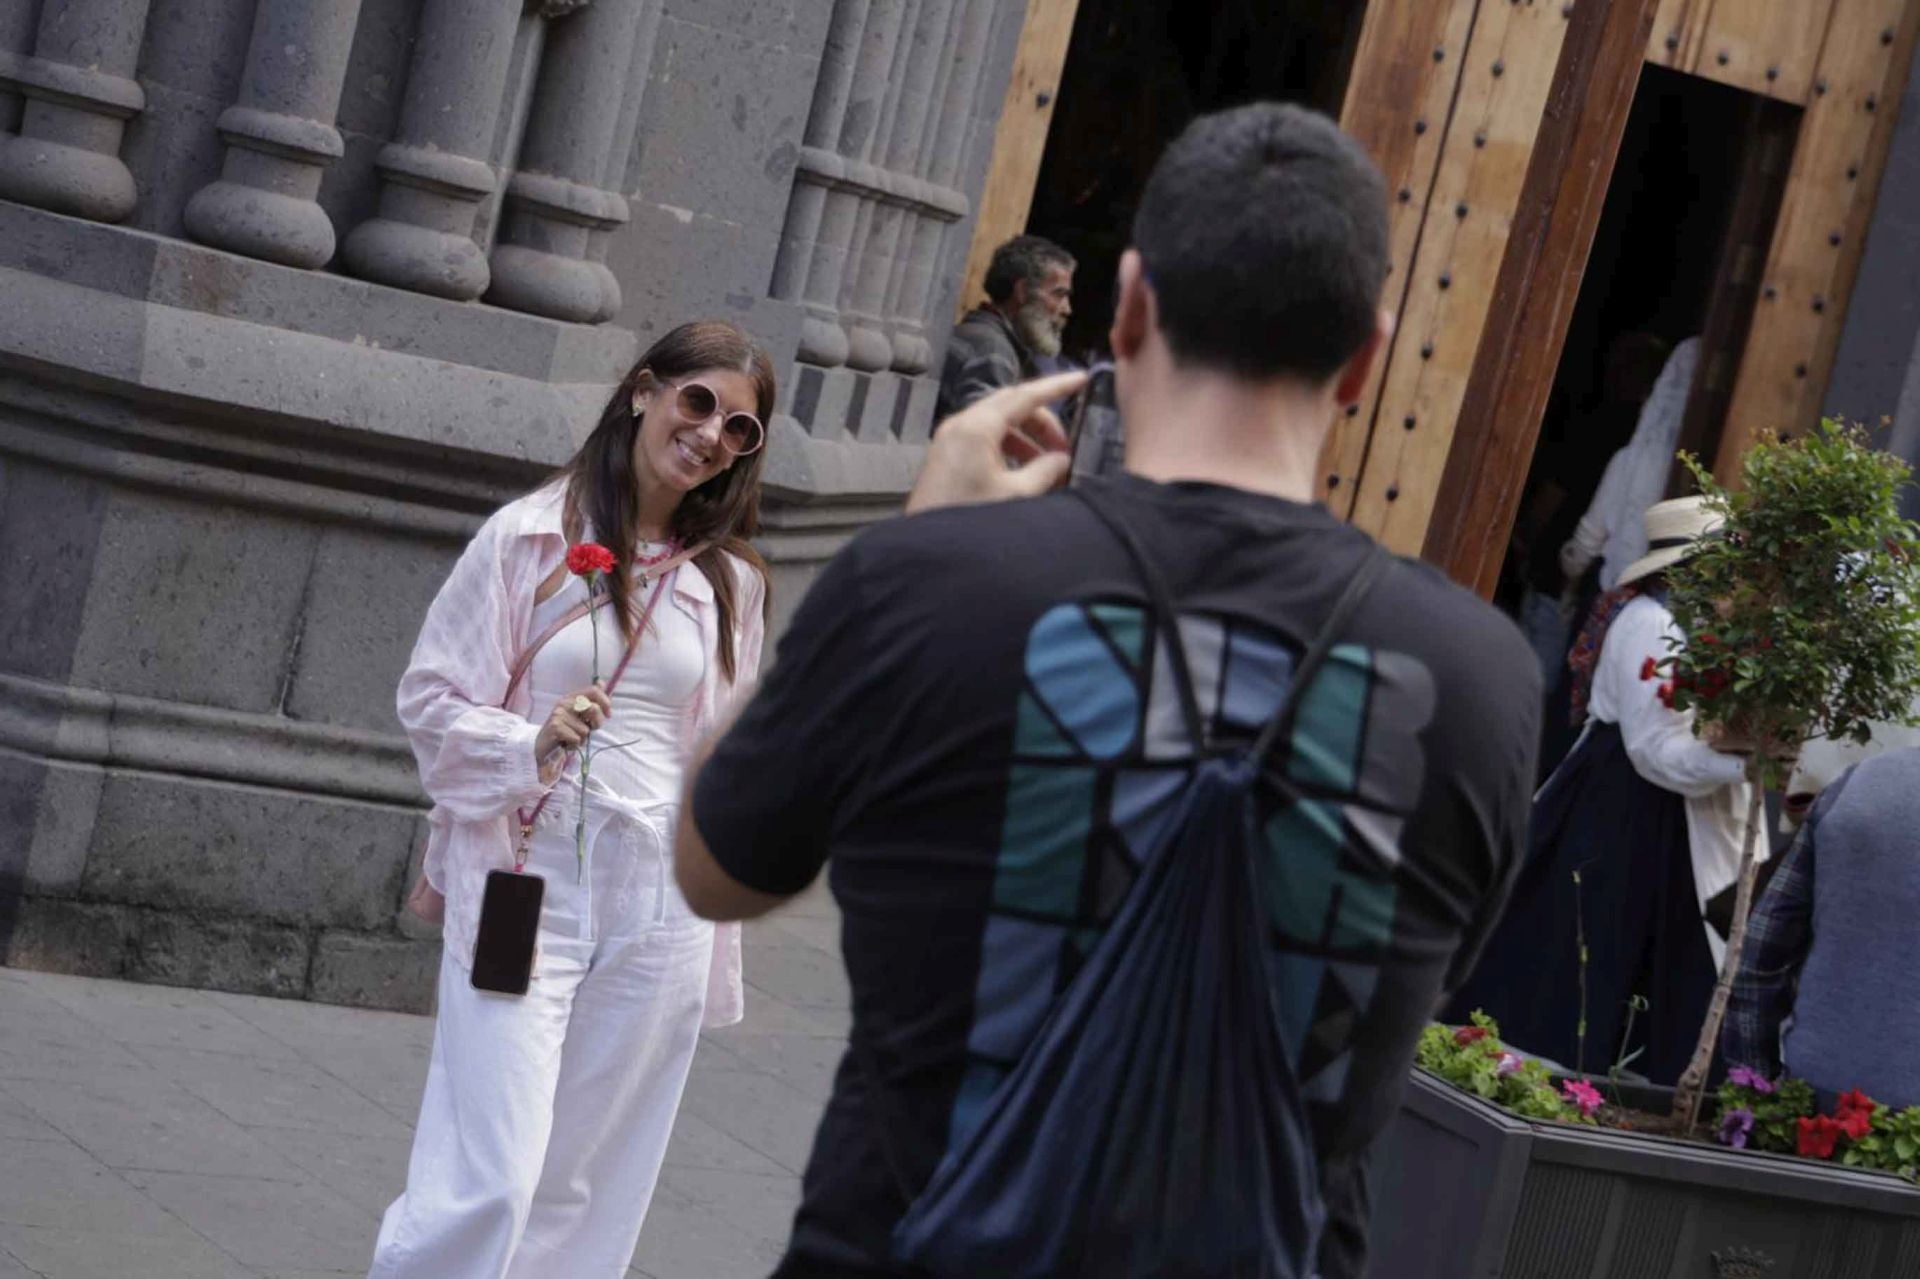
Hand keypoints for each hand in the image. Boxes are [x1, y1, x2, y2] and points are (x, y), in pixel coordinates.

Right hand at [534, 685, 611, 769]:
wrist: (544, 746)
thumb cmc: (566, 730)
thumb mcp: (580, 714)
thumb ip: (591, 700)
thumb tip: (601, 682)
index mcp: (572, 697)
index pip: (593, 691)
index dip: (605, 702)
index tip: (608, 715)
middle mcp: (564, 703)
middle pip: (593, 708)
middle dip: (597, 723)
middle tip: (590, 729)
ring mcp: (558, 714)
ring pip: (585, 729)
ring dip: (583, 738)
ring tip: (572, 737)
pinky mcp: (555, 727)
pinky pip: (577, 739)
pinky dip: (574, 745)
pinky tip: (566, 743)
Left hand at [907, 371, 1086, 514]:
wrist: (926, 550)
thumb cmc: (969, 519)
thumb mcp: (1016, 495)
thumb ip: (1045, 471)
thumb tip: (1062, 459)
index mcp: (977, 427)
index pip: (1025, 395)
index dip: (1056, 386)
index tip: (1081, 379)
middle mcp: (961, 424)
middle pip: (1011, 405)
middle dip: (1043, 420)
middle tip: (1066, 446)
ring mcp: (950, 438)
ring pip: (998, 422)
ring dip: (1026, 437)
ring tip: (1048, 465)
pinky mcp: (946, 455)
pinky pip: (984, 438)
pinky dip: (1008, 447)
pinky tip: (1024, 471)